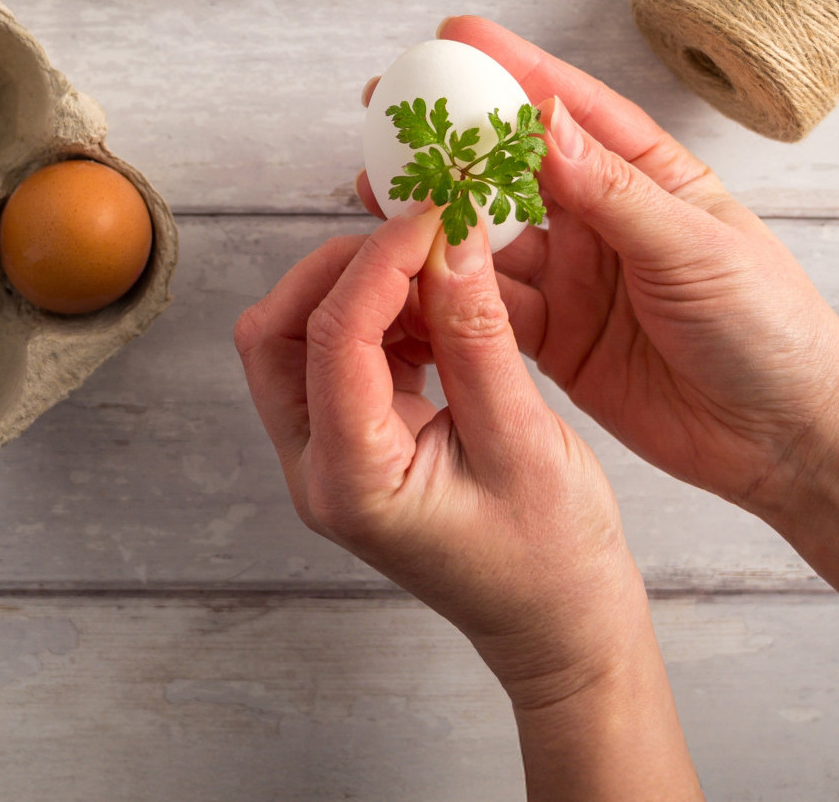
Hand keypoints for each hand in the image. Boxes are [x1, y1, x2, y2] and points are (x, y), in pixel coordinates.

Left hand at [232, 205, 647, 701]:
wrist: (558, 626)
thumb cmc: (550, 559)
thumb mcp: (523, 440)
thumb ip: (478, 336)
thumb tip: (452, 240)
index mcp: (350, 481)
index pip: (331, 339)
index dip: (378, 262)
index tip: (433, 212)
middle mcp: (318, 469)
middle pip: (279, 334)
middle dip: (342, 268)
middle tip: (420, 231)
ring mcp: (328, 456)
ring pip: (302, 338)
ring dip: (363, 288)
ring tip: (441, 265)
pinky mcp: (356, 440)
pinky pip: (342, 355)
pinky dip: (384, 315)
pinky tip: (441, 304)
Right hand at [356, 16, 838, 517]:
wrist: (788, 442)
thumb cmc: (770, 329)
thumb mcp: (695, 248)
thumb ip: (613, 191)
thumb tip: (546, 119)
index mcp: (650, 179)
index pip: (572, 110)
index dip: (514, 69)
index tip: (456, 37)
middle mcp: (604, 222)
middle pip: (513, 168)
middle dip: (452, 137)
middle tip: (390, 110)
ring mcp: (575, 281)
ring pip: (488, 237)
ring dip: (437, 214)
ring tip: (378, 187)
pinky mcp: (555, 341)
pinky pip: (487, 307)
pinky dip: (447, 290)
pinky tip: (407, 269)